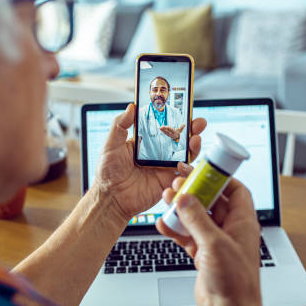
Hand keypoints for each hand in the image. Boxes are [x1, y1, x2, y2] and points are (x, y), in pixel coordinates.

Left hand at [93, 104, 205, 221]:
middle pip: (181, 138)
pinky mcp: (168, 181)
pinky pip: (183, 174)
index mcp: (147, 141)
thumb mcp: (111, 144)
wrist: (111, 198)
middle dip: (192, 129)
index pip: (165, 125)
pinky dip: (188, 168)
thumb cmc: (108, 172)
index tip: (185, 109)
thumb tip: (131, 107)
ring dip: (194, 146)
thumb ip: (120, 125)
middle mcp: (159, 152)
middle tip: (198, 122)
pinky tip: (183, 163)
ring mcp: (165, 166)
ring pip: (187, 154)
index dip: (176, 117)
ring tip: (195, 139)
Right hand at [156, 170, 271, 305]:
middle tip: (177, 181)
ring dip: (182, 209)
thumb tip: (185, 197)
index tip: (202, 169)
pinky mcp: (204, 254)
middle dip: (194, 191)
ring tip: (166, 198)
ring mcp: (216, 242)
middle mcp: (231, 229)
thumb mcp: (215, 244)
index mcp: (243, 222)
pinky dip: (176, 229)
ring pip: (197, 217)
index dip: (220, 177)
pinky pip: (188, 235)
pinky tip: (163, 224)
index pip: (235, 190)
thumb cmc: (235, 281)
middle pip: (212, 201)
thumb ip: (197, 219)